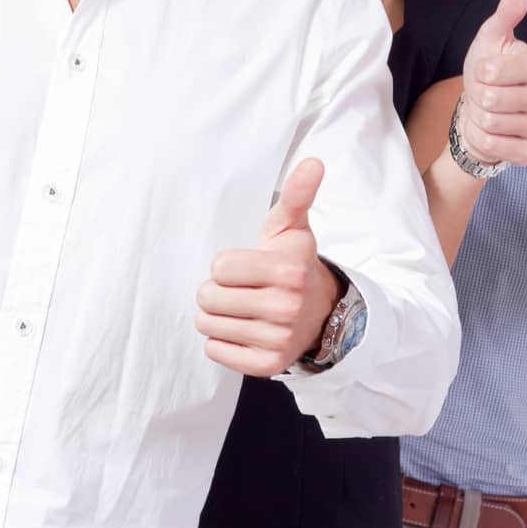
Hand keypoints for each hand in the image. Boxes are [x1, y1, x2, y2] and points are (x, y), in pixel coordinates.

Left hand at [195, 158, 343, 376]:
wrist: (319, 312)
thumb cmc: (293, 263)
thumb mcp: (292, 227)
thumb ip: (297, 194)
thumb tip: (313, 162)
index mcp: (289, 271)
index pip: (218, 268)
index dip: (227, 266)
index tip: (248, 267)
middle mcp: (286, 308)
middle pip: (208, 297)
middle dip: (217, 291)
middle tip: (241, 289)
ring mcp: (277, 339)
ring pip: (207, 324)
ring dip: (217, 316)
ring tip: (240, 309)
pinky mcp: (267, 365)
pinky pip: (215, 351)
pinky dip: (221, 341)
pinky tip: (242, 330)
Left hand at [458, 0, 526, 167]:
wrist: (479, 115)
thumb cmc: (485, 74)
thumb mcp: (491, 37)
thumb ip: (510, 7)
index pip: (494, 70)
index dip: (479, 73)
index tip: (485, 73)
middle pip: (492, 99)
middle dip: (477, 98)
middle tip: (484, 96)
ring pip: (494, 123)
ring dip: (480, 119)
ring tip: (487, 113)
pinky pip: (502, 149)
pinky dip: (486, 141)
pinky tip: (493, 133)